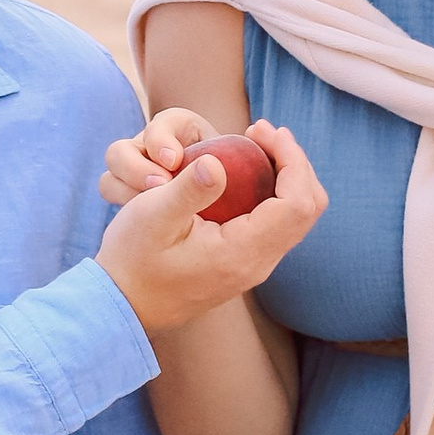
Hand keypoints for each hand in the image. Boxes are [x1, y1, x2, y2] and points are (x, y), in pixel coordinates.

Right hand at [96, 120, 325, 343]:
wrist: (124, 304)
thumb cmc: (133, 260)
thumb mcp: (151, 217)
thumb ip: (187, 189)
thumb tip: (217, 162)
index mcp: (242, 252)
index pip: (297, 203)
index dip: (290, 159)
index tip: (261, 130)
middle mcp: (258, 263)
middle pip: (309, 208)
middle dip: (295, 162)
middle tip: (261, 131)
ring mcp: (254, 266)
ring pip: (298, 216)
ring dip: (287, 174)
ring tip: (258, 144)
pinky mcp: (245, 263)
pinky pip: (280, 223)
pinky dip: (275, 190)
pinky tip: (247, 170)